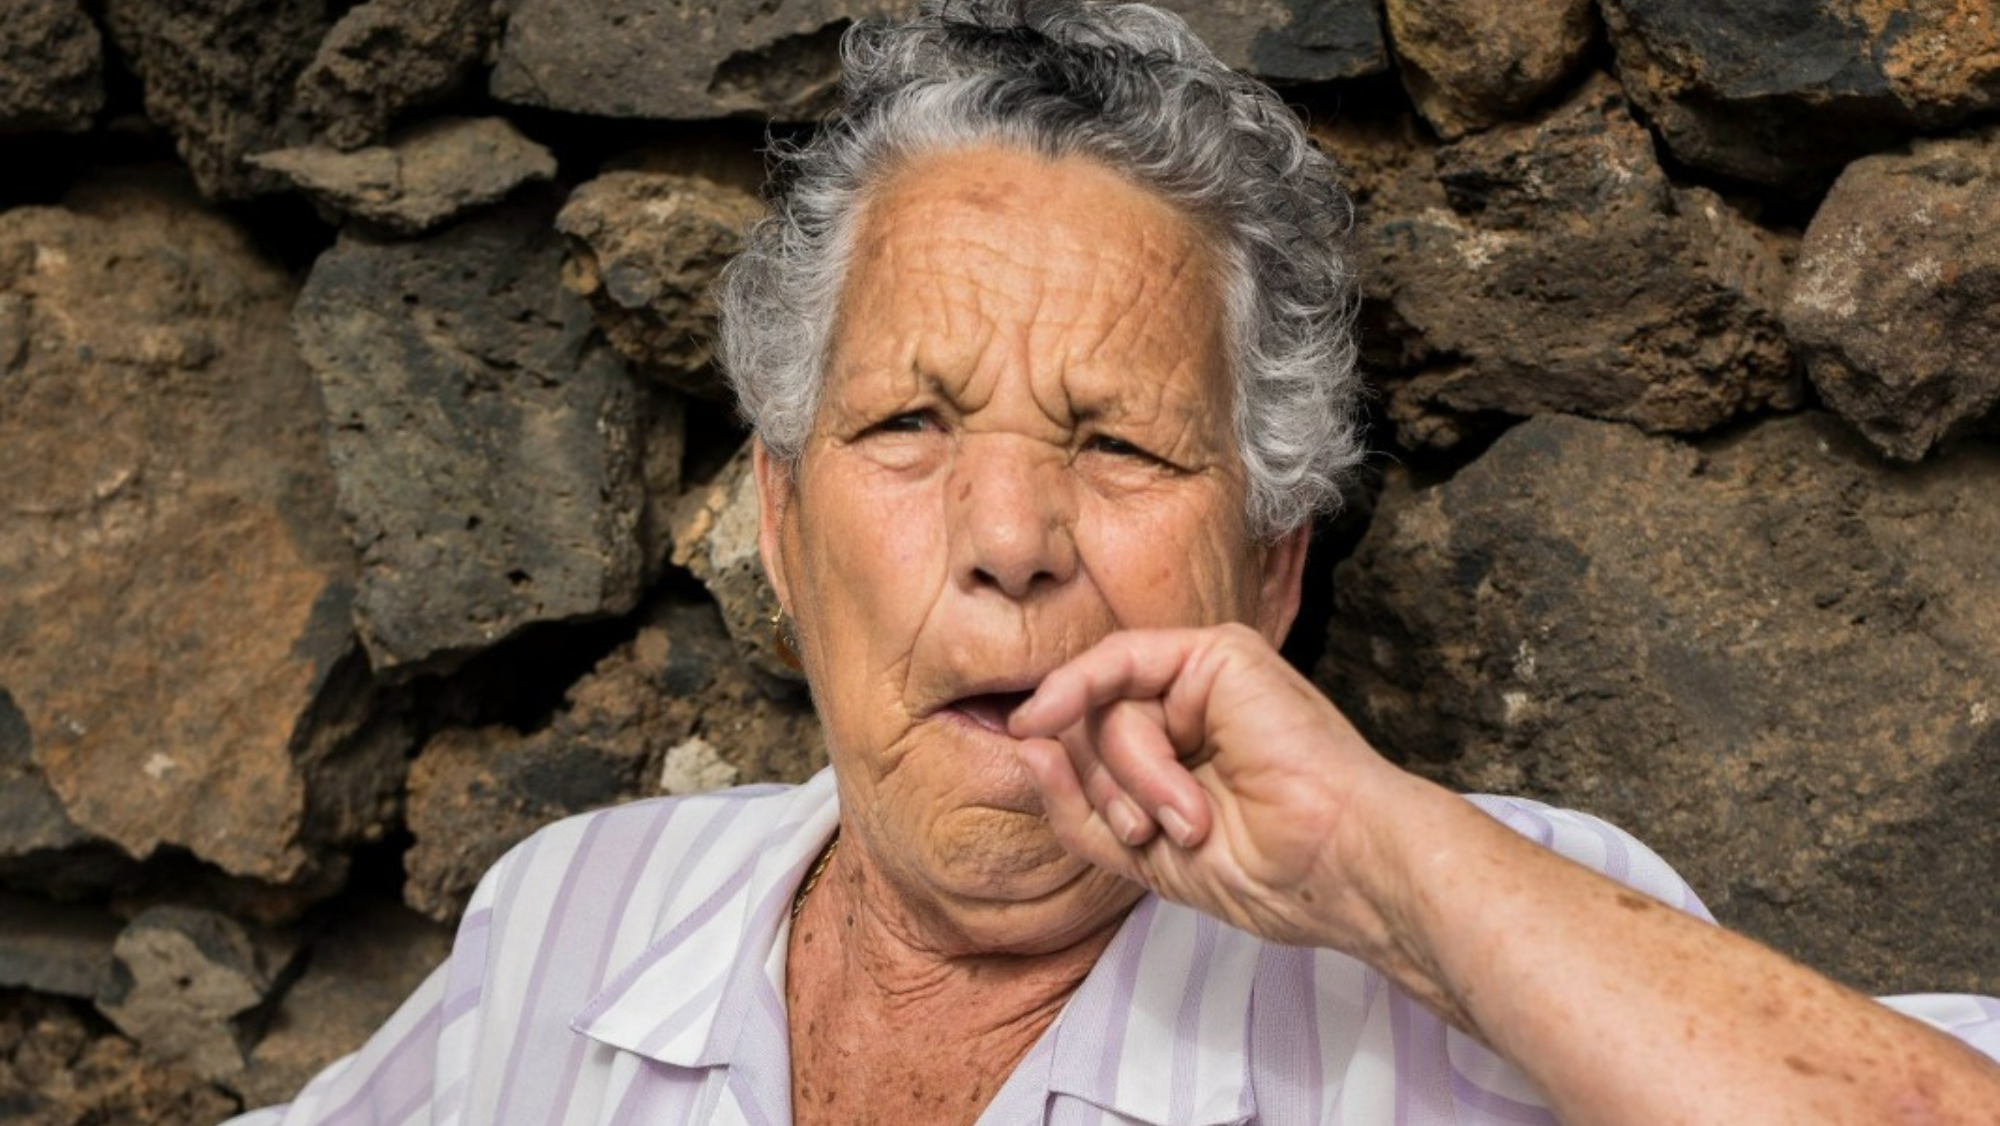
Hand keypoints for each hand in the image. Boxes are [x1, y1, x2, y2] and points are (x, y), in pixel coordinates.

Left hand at [1008, 623, 1420, 953]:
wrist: (1336, 867)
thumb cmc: (1264, 872)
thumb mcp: (1141, 852)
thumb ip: (1077, 806)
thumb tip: (1025, 745)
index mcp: (1179, 754)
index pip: (1088, 750)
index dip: (1063, 777)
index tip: (1047, 790)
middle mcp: (1188, 708)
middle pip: (1086, 728)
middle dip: (1103, 788)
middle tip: (1151, 833)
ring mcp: (1204, 677)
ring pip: (1103, 708)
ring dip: (1133, 776)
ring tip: (1191, 817)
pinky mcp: (1218, 652)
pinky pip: (1118, 663)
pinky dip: (1083, 693)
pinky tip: (1049, 715)